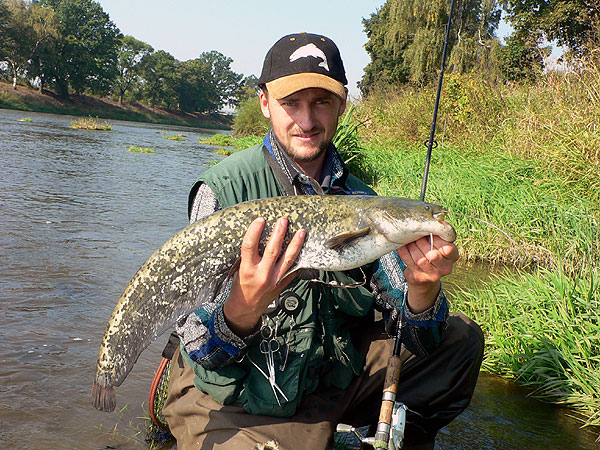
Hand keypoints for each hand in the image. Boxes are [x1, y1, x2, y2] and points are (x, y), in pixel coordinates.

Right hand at [223, 217, 305, 335]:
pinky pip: (294, 269)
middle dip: (279, 233)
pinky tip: (303, 248)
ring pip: (288, 259)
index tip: (260, 220)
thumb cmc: (241, 287)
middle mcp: (262, 275)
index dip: (255, 231)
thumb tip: (260, 235)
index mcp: (247, 269)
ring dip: (296, 244)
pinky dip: (299, 258)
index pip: (250, 246)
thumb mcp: (239, 269)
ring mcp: (275, 280)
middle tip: (283, 220)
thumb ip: (249, 255)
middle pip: (273, 250)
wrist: (246, 308)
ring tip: (301, 232)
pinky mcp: (283, 283)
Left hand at [396, 235, 458, 313]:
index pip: (448, 249)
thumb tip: (431, 219)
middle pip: (432, 254)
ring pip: (419, 259)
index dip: (436, 240)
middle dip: (421, 242)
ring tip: (410, 241)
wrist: (425, 277)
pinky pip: (409, 262)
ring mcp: (433, 275)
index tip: (429, 235)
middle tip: (417, 237)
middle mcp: (446, 268)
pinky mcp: (420, 278)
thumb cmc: (433, 253)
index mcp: (453, 256)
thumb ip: (439, 234)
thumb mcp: (440, 244)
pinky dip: (404, 251)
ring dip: (412, 247)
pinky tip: (403, 246)